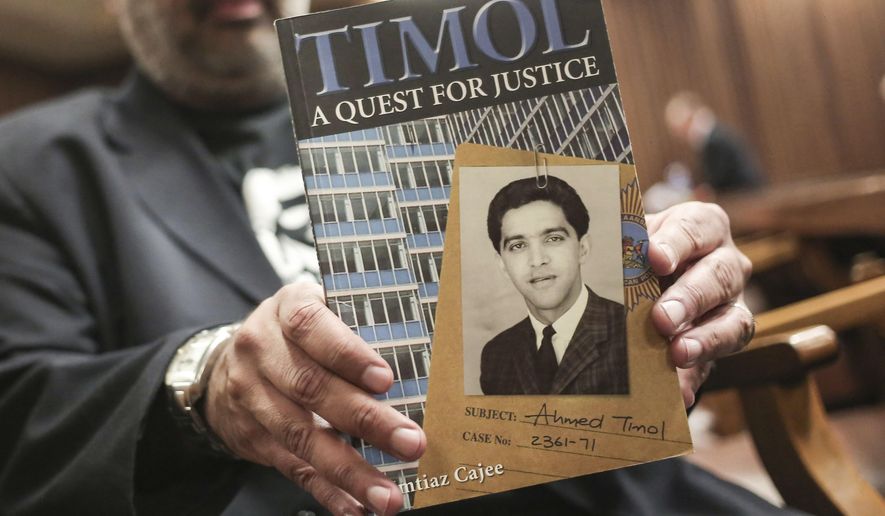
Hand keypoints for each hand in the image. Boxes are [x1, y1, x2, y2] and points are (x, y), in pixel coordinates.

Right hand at [204, 283, 424, 515]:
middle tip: (409, 442)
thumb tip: (417, 357)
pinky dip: (328, 491)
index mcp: (285, 309)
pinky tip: (356, 507)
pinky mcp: (253, 436)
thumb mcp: (317, 308)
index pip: (311, 326)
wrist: (225, 363)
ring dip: (349, 470)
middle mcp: (261, 350)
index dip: (348, 354)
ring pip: (302, 436)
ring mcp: (252, 396)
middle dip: (365, 420)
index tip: (385, 379)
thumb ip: (355, 324)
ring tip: (386, 494)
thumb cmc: (295, 333)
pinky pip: (293, 467)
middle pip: (311, 388)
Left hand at [646, 202, 753, 406]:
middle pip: (719, 276)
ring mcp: (732, 304)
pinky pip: (717, 362)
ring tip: (678, 355)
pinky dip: (696, 378)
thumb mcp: (636, 241)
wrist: (650, 282)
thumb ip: (630, 245)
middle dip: (690, 298)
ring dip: (705, 341)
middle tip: (662, 318)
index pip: (696, 228)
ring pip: (733, 322)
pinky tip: (680, 392)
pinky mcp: (724, 342)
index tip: (656, 258)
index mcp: (704, 227)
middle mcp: (726, 263)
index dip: (677, 243)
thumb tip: (615, 252)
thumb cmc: (643, 252)